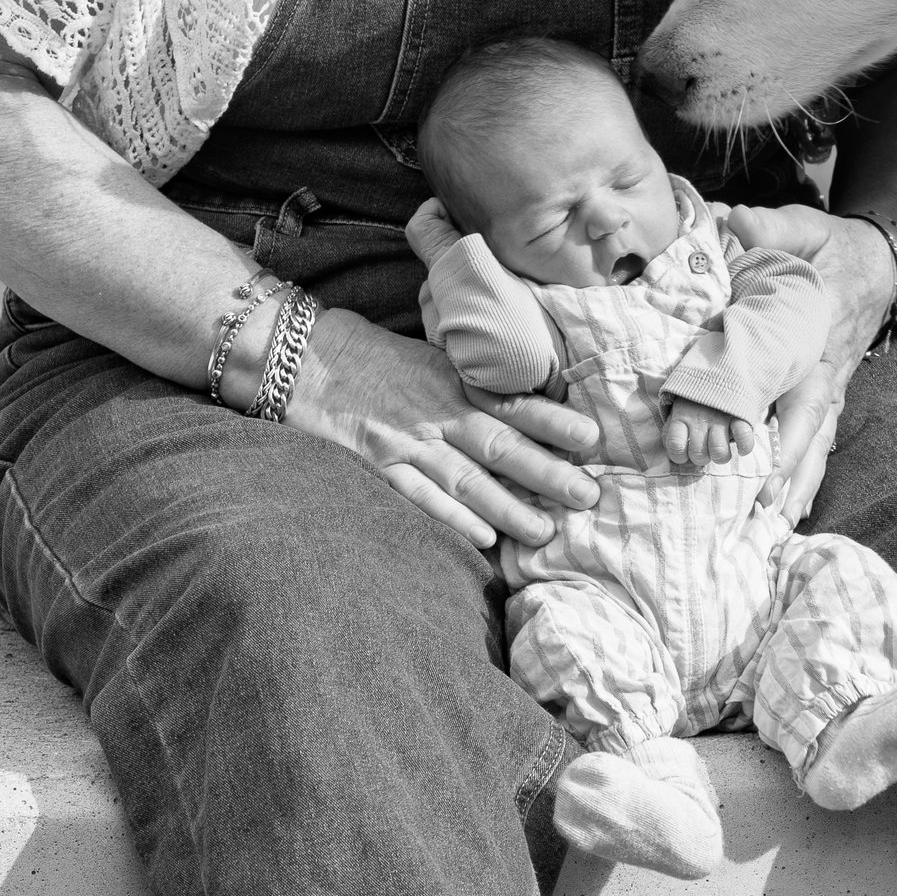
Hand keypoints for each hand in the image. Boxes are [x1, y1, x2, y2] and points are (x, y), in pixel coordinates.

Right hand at [289, 306, 598, 551]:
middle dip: (547, 473)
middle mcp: (436, 413)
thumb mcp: (432, 355)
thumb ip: (475, 379)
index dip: (554, 420)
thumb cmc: (376, 358)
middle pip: (501, 446)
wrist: (303, 359)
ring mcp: (406, 443)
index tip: (593, 437)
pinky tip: (484, 540)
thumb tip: (529, 396)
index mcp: (454, 381)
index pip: (513, 402)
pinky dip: (452, 519)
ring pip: (466, 480)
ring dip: (509, 508)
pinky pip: (418, 498)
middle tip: (589, 496)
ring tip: (547, 532)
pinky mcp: (375, 467)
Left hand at [660, 403, 752, 471]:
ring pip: (719, 452)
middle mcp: (700, 419)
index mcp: (682, 417)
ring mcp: (721, 418)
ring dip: (720, 456)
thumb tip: (674, 451)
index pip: (676, 446)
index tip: (685, 453)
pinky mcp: (740, 415)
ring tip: (720, 449)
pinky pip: (744, 437)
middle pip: (698, 454)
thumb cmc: (694, 401)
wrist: (720, 372)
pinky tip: (740, 449)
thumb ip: (670, 431)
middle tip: (705, 449)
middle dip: (701, 458)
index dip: (679, 456)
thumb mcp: (676, 411)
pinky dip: (744, 447)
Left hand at [722, 203, 896, 520]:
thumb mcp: (805, 227)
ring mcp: (831, 387)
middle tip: (763, 511)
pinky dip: (806, 476)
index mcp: (817, 334)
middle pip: (810, 429)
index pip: (802, 386)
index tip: (761, 459)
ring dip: (799, 485)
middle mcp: (827, 370)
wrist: (877, 261)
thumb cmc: (832, 247)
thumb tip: (735, 221)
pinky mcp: (828, 395)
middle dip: (790, 471)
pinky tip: (790, 512)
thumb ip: (772, 227)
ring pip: (817, 443)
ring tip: (774, 527)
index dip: (783, 425)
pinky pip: (818, 441)